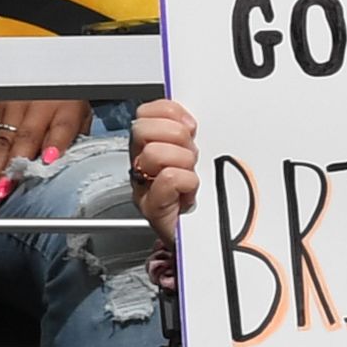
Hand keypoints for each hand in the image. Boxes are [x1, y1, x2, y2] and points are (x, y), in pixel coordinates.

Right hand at [0, 100, 90, 213]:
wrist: (47, 76)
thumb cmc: (66, 101)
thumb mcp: (81, 116)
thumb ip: (74, 140)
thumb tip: (65, 168)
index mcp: (67, 106)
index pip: (62, 126)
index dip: (55, 144)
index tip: (49, 161)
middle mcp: (37, 103)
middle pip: (24, 137)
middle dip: (13, 168)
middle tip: (4, 193)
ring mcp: (12, 105)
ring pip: (0, 142)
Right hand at [127, 100, 200, 244]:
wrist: (204, 236)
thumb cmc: (205, 197)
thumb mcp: (201, 155)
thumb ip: (191, 132)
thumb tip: (191, 115)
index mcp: (153, 145)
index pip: (148, 111)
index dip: (171, 113)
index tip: (192, 126)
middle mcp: (142, 163)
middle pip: (142, 129)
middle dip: (176, 137)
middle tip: (192, 155)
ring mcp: (144, 186)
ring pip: (154, 153)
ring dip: (182, 162)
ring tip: (192, 175)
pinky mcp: (153, 207)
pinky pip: (168, 179)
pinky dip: (186, 183)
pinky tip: (190, 192)